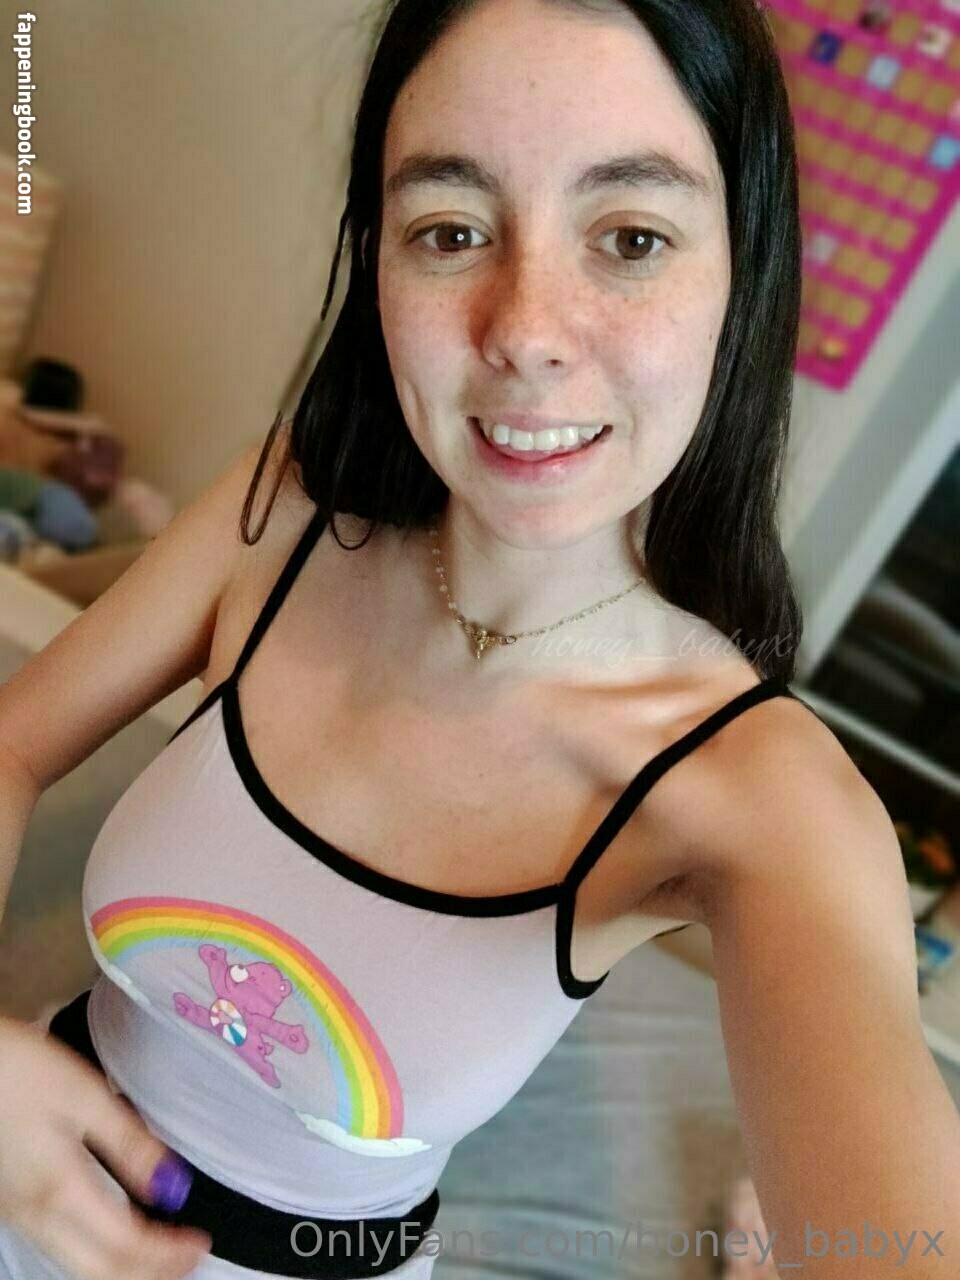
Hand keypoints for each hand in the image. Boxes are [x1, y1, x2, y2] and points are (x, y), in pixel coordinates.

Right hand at [0, 1014, 212, 1278]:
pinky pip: (58, 1248)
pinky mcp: (8, 1206)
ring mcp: (16, 1216)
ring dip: (126, 1268)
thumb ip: (128, 1142)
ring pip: (77, 1265)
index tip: (200, 1243)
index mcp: (60, 1188)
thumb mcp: (84, 1094)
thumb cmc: (19, 1070)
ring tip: (162, 1253)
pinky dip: (97, 1255)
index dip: (168, 1254)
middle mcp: (35, 1216)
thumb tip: (172, 1185)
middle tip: (189, 1260)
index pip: (125, 1245)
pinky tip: (114, 1237)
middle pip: (100, 1271)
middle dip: (151, 1273)